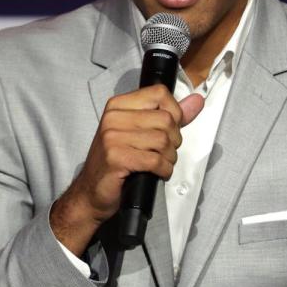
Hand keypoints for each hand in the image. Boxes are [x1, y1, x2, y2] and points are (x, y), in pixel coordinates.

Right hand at [50, 85, 204, 255]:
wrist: (91, 192)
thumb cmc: (116, 162)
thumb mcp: (140, 133)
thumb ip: (170, 116)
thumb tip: (196, 101)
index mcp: (118, 105)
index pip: (159, 93)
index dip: (174, 112)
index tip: (171, 127)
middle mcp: (113, 117)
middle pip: (165, 119)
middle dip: (173, 140)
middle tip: (164, 151)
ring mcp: (113, 137)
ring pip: (163, 140)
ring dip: (169, 157)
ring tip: (160, 163)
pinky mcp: (116, 158)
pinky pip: (155, 159)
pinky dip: (163, 169)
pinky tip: (157, 172)